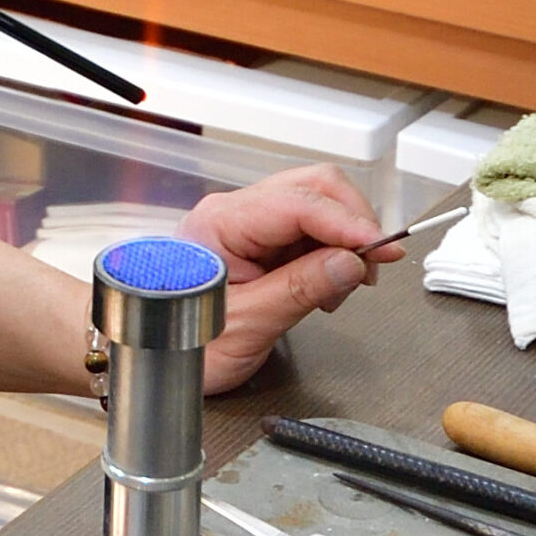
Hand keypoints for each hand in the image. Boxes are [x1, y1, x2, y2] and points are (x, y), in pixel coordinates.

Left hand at [180, 166, 404, 393]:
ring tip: (338, 290)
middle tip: (369, 269)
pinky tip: (325, 288)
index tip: (382, 248)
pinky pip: (311, 231)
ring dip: (345, 240)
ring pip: (318, 205)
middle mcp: (235, 211)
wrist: (153, 348)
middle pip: (314, 186)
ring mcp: (249, 222)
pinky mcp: (261, 240)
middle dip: (352, 221)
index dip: (347, 222)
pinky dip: (333, 253)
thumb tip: (350, 263)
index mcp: (222, 222)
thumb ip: (299, 289)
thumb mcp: (246, 323)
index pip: (299, 203)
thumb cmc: (183, 337)